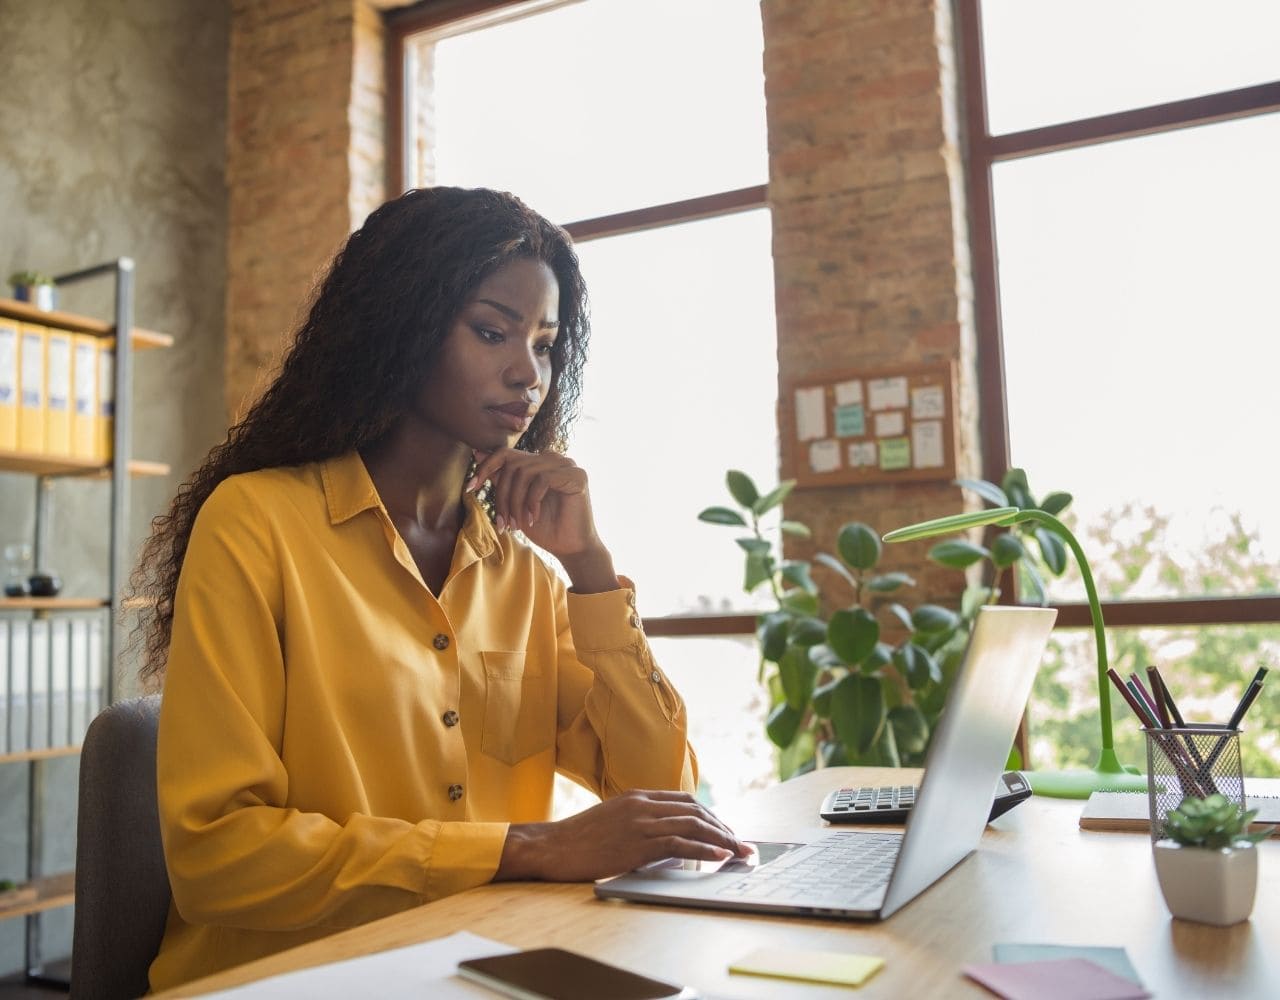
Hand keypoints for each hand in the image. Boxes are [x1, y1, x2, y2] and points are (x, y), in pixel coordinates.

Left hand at [468, 449, 609, 567]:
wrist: (571, 548)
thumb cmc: (544, 527)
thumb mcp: (515, 502)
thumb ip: (502, 478)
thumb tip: (478, 454)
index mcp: (539, 462)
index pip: (506, 453)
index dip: (485, 467)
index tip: (470, 488)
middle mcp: (553, 458)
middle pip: (513, 465)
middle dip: (502, 496)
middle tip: (502, 523)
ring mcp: (566, 464)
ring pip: (525, 472)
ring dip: (515, 502)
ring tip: (517, 524)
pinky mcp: (577, 475)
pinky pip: (542, 480)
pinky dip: (532, 501)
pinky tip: (534, 518)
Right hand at [495, 790, 753, 882]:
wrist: (550, 847)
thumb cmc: (578, 840)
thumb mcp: (611, 820)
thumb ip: (639, 822)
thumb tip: (667, 839)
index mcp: (637, 796)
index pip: (685, 800)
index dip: (710, 815)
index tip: (725, 831)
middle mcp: (642, 804)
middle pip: (695, 810)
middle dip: (723, 827)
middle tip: (742, 844)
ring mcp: (640, 822)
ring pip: (692, 824)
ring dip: (723, 838)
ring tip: (740, 852)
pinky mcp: (636, 843)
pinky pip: (680, 842)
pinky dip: (705, 849)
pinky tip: (721, 856)